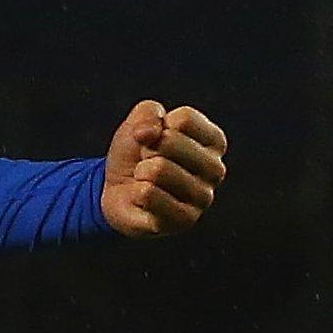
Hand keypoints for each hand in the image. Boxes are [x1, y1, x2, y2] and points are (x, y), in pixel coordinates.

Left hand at [100, 100, 228, 237]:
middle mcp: (215, 169)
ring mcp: (203, 197)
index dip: (157, 126)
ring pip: (158, 169)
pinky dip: (136, 193)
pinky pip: (148, 194)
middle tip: (147, 162)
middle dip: (146, 149)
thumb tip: (151, 133)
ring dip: (140, 172)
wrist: (117, 191)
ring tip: (145, 181)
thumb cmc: (136, 155)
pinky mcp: (185, 220)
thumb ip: (148, 112)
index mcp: (213, 142)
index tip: (154, 139)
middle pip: (171, 141)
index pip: (184, 119)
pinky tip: (144, 199)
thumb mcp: (139, 123)